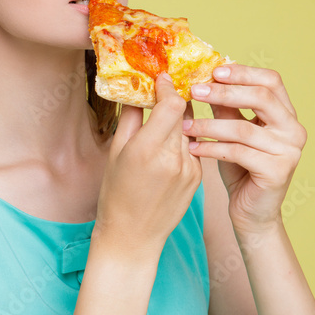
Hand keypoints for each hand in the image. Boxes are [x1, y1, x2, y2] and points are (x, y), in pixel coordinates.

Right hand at [95, 72, 202, 260]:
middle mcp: (172, 158)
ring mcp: (189, 169)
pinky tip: (169, 143)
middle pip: (184, 112)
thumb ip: (131, 118)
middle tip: (167, 85)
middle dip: (175, 96)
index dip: (168, 87)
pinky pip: (193, 147)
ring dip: (180, 118)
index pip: (172, 104)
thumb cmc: (116, 194)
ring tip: (167, 112)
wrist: (133, 236)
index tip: (160, 78)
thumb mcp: (116, 152)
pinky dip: (183, 139)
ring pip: (190, 128)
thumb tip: (139, 90)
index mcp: (147, 150)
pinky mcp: (198, 177)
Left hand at [184, 64, 307, 235]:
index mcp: (287, 114)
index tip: (213, 70)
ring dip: (208, 124)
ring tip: (184, 125)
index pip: (272, 80)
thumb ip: (226, 106)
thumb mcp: (232, 131)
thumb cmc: (241, 168)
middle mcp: (294, 130)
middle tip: (194, 90)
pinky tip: (192, 147)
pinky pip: (237, 152)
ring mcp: (289, 151)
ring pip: (243, 128)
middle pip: (261, 97)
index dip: (243, 72)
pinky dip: (211, 148)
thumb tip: (207, 75)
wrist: (251, 213)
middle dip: (224, 91)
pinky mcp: (277, 171)